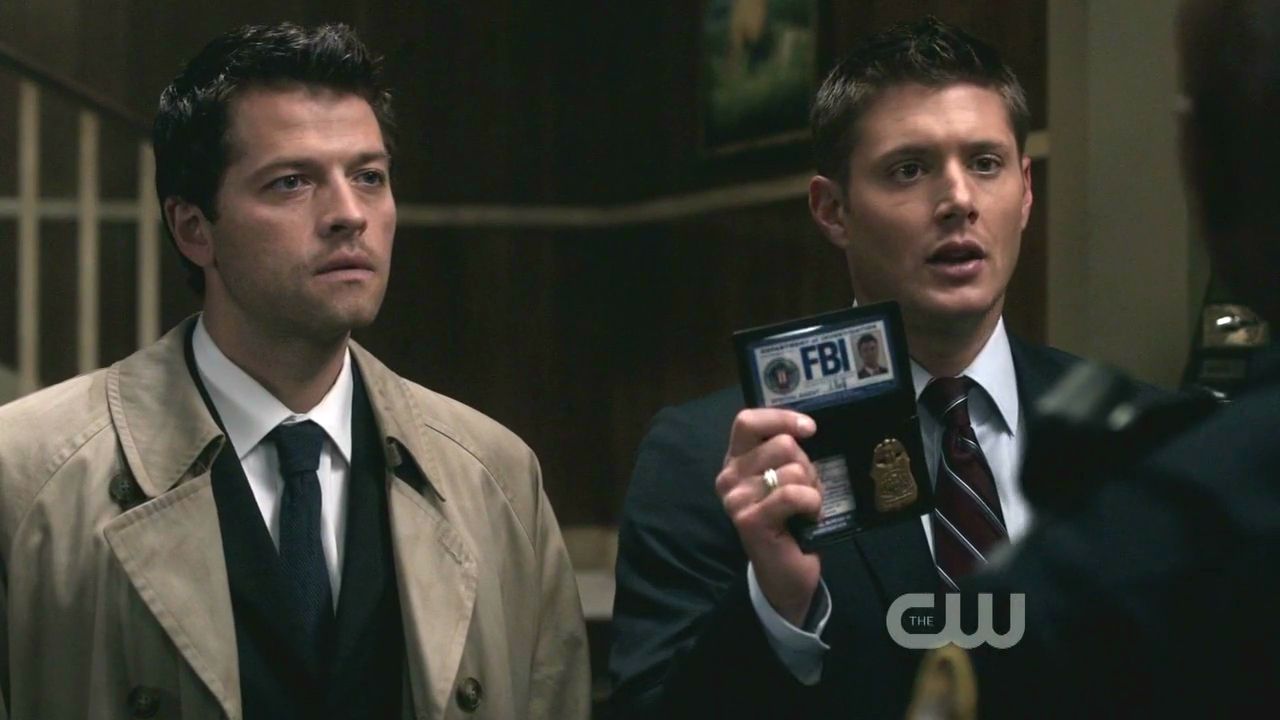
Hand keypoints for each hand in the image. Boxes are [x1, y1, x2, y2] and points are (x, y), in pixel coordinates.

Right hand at [716, 408, 820, 626]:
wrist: (785, 574)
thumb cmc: (790, 522)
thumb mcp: (787, 479)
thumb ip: (787, 454)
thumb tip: (804, 428)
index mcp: (735, 461)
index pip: (747, 421)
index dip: (781, 418)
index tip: (809, 429)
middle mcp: (728, 477)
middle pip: (782, 445)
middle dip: (807, 465)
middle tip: (805, 490)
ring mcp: (735, 499)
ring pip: (793, 470)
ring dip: (812, 489)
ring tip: (804, 509)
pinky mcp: (749, 520)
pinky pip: (794, 494)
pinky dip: (812, 504)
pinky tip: (808, 519)